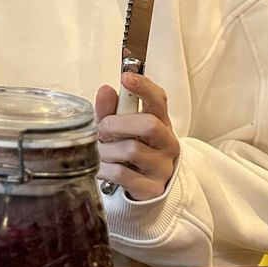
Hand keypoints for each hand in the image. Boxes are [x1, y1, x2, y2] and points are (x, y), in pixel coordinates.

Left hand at [94, 72, 180, 200]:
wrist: (141, 185)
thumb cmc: (128, 147)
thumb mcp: (119, 126)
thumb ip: (110, 109)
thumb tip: (105, 90)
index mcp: (160, 122)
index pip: (159, 100)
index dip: (144, 87)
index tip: (126, 78)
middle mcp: (167, 143)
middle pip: (148, 124)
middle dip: (117, 124)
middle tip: (103, 129)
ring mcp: (163, 166)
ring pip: (131, 150)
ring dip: (106, 149)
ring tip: (100, 151)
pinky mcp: (153, 188)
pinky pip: (122, 174)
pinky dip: (104, 168)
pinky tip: (101, 167)